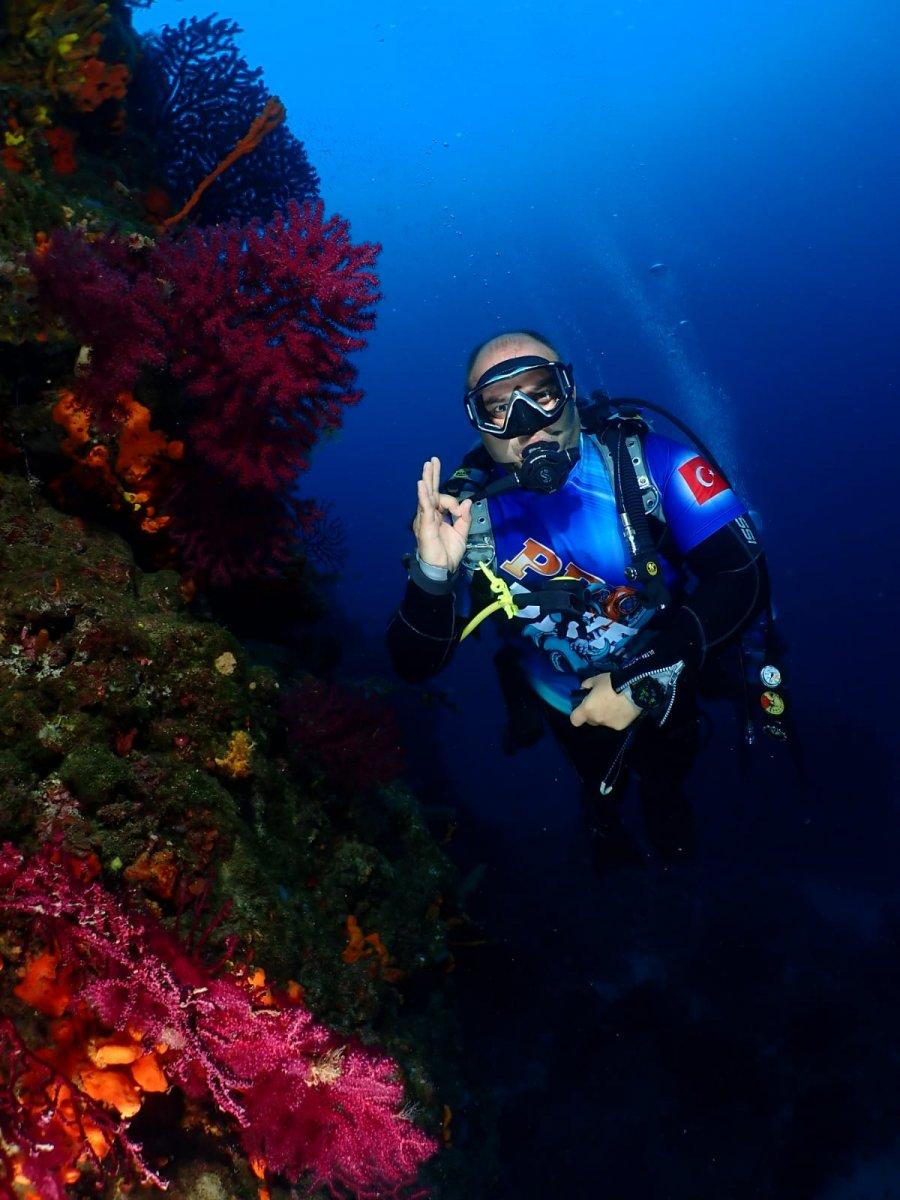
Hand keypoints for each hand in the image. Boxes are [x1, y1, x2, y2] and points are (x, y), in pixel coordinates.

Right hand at [412, 456, 472, 573]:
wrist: (442, 568)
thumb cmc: (449, 552)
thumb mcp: (462, 532)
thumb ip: (464, 517)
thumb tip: (467, 501)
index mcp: (438, 515)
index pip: (444, 499)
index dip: (453, 502)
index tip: (459, 512)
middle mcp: (430, 515)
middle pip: (431, 491)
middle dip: (432, 475)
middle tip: (432, 460)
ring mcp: (425, 519)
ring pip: (427, 496)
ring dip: (428, 480)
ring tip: (428, 465)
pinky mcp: (425, 525)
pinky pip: (424, 508)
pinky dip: (423, 495)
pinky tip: (422, 484)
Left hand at [570, 673, 642, 730]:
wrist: (633, 689)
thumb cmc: (612, 683)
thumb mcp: (597, 679)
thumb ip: (587, 684)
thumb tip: (584, 687)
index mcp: (587, 709)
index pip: (574, 720)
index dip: (577, 715)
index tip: (582, 708)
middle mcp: (596, 719)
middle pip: (590, 721)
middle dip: (593, 714)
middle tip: (601, 704)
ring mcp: (608, 725)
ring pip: (603, 722)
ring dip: (605, 716)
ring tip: (615, 706)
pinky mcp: (620, 727)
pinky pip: (615, 723)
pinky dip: (617, 718)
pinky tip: (623, 710)